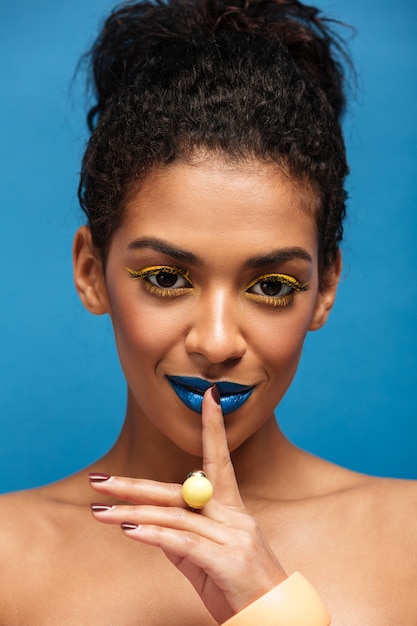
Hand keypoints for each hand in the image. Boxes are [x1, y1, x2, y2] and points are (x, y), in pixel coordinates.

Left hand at [89, 387, 286, 623]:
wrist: (273, 620)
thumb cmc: (238, 589)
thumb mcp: (204, 560)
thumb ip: (180, 537)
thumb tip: (145, 522)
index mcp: (233, 509)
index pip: (219, 460)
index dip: (213, 427)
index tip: (208, 396)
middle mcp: (235, 515)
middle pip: (179, 491)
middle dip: (135, 485)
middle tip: (100, 481)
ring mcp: (234, 536)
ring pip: (174, 516)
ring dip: (132, 514)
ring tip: (101, 512)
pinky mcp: (227, 560)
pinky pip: (183, 542)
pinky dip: (153, 534)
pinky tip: (128, 530)